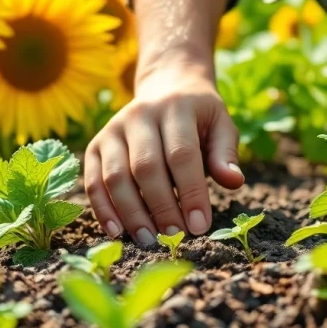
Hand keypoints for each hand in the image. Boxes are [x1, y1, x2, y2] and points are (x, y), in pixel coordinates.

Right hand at [84, 62, 244, 245]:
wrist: (167, 87)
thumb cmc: (199, 117)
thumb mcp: (221, 125)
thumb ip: (226, 153)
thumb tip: (234, 182)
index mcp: (176, 107)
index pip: (182, 154)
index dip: (191, 192)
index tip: (200, 226)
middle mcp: (139, 115)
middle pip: (146, 167)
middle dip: (161, 207)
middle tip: (175, 238)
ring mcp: (113, 129)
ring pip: (116, 176)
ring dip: (131, 213)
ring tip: (148, 241)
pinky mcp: (95, 145)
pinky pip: (92, 180)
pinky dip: (102, 208)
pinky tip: (117, 232)